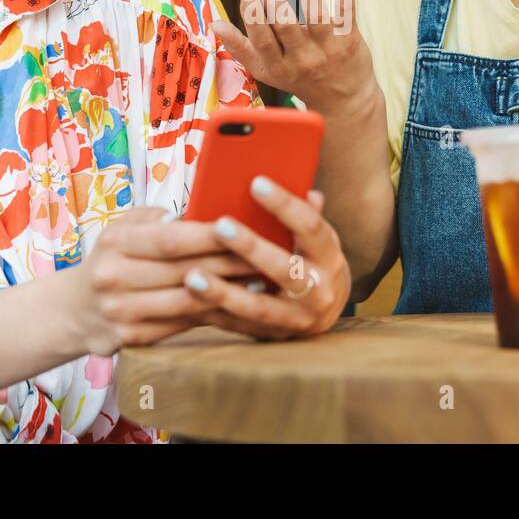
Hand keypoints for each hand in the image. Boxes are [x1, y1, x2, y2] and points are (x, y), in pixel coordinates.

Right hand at [66, 207, 262, 356]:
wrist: (75, 310)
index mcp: (114, 243)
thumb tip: (199, 212)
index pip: (168, 240)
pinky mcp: (133, 339)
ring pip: (187, 302)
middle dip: (229, 262)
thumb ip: (157, 217)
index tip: (242, 227)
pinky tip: (240, 304)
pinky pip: (183, 325)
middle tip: (266, 254)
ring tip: (263, 279)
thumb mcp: (123, 227)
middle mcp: (113, 278)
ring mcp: (122, 313)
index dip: (207, 235)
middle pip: (183, 271)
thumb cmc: (113, 257)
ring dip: (229, 292)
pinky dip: (214, 313)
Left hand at [181, 177, 351, 339]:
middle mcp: (319, 292)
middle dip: (250, 247)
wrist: (324, 312)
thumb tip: (307, 188)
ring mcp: (296, 320)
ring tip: (191, 276)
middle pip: (283, 269)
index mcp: (329, 257)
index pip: (310, 227)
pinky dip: (214, 311)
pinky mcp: (272, 336)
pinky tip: (189, 297)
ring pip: (258, 307)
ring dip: (223, 292)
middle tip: (220, 225)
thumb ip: (307, 213)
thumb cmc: (311, 259)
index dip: (284, 205)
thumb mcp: (317, 236)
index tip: (256, 182)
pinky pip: (240, 325)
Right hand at [211, 0, 377, 117]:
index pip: (264, 42)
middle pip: (286, 25)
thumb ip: (241, 49)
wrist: (344, 101)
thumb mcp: (266, 72)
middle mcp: (302, 59)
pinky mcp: (350, 39)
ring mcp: (328, 49)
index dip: (255, 19)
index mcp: (277, 66)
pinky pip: (347, 9)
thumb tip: (214, 24)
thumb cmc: (297, 78)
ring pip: (316, 14)